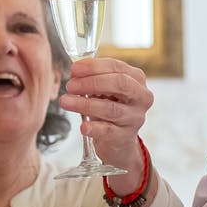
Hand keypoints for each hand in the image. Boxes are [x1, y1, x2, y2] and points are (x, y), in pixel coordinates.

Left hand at [58, 57, 153, 178]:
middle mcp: (141, 97)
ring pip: (111, 108)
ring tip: (65, 101)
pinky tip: (83, 126)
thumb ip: (93, 78)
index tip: (74, 69)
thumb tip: (75, 72)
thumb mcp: (105, 90)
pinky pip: (108, 131)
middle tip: (70, 86)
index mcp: (136, 79)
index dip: (93, 66)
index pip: (117, 67)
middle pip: (119, 84)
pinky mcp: (125, 136)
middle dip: (91, 83)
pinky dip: (94, 128)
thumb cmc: (110, 108)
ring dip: (85, 104)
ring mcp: (135, 118)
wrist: (119, 140)